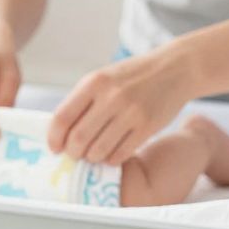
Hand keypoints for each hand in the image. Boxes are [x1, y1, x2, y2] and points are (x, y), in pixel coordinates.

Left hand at [48, 46, 196, 164]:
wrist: (175, 69)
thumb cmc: (133, 76)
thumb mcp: (104, 77)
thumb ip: (82, 101)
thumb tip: (60, 134)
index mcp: (94, 82)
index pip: (62, 117)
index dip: (54, 138)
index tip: (55, 148)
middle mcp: (111, 97)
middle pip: (78, 138)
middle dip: (72, 152)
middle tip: (76, 154)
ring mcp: (131, 113)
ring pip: (98, 151)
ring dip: (92, 158)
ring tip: (94, 153)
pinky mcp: (147, 127)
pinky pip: (120, 154)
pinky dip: (111, 159)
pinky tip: (112, 153)